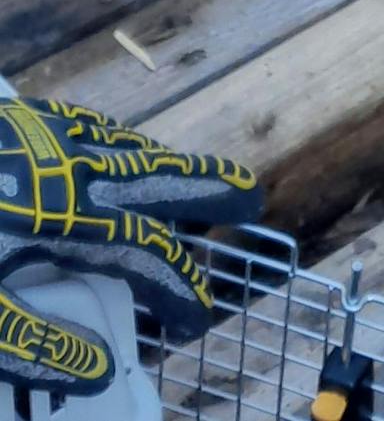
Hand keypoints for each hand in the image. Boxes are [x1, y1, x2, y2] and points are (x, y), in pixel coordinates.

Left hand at [0, 94, 259, 383]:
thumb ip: (34, 340)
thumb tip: (95, 367)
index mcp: (66, 218)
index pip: (145, 255)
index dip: (178, 289)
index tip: (198, 318)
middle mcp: (70, 169)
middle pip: (156, 175)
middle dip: (207, 189)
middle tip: (253, 197)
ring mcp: (45, 137)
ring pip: (123, 147)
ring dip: (164, 166)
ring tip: (192, 180)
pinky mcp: (20, 124)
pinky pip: (85, 128)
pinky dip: (117, 142)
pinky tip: (110, 147)